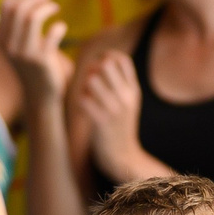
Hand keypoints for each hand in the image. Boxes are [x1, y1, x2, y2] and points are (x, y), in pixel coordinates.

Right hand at [0, 0, 72, 105]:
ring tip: (55, 7)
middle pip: (19, 7)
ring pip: (32, 17)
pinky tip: (62, 28)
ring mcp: (24, 53)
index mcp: (2, 38)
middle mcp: (9, 45)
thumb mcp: (22, 43)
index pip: (6, 4)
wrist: (40, 96)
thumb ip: (23, 22)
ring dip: (47, 7)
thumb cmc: (35, 64)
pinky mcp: (41, 61)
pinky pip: (52, 34)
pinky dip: (59, 26)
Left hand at [75, 51, 144, 177]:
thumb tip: (105, 61)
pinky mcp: (101, 123)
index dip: (107, 56)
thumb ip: (121, 83)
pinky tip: (83, 107)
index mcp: (133, 90)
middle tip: (88, 80)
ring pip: (92, 80)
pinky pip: (83, 100)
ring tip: (84, 94)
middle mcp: (126, 97)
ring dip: (83, 84)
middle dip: (92, 67)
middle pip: (106, 64)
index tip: (98, 65)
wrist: (124, 157)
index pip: (122, 60)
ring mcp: (114, 110)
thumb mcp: (129, 104)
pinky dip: (80, 100)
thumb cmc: (120, 128)